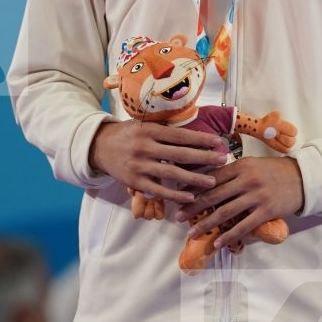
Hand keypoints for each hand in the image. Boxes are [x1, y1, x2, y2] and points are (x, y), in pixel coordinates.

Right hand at [89, 119, 227, 205]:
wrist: (98, 147)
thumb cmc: (127, 134)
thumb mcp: (143, 124)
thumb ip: (164, 129)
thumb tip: (193, 132)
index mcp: (149, 130)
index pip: (180, 135)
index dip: (200, 139)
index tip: (218, 142)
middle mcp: (145, 147)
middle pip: (180, 154)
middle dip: (204, 157)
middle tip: (223, 159)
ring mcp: (139, 166)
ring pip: (171, 174)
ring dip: (194, 179)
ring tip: (212, 181)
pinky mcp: (135, 182)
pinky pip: (158, 190)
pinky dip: (175, 194)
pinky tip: (190, 197)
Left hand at [176, 157, 303, 249]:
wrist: (303, 178)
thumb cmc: (274, 171)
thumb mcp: (252, 165)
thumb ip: (233, 173)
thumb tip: (207, 182)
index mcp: (241, 165)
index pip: (211, 178)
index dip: (194, 188)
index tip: (179, 197)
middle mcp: (247, 179)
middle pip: (214, 196)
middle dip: (193, 208)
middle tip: (178, 218)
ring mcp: (257, 196)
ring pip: (225, 212)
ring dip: (206, 224)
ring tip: (193, 233)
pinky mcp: (266, 211)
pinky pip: (244, 226)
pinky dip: (229, 236)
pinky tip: (218, 242)